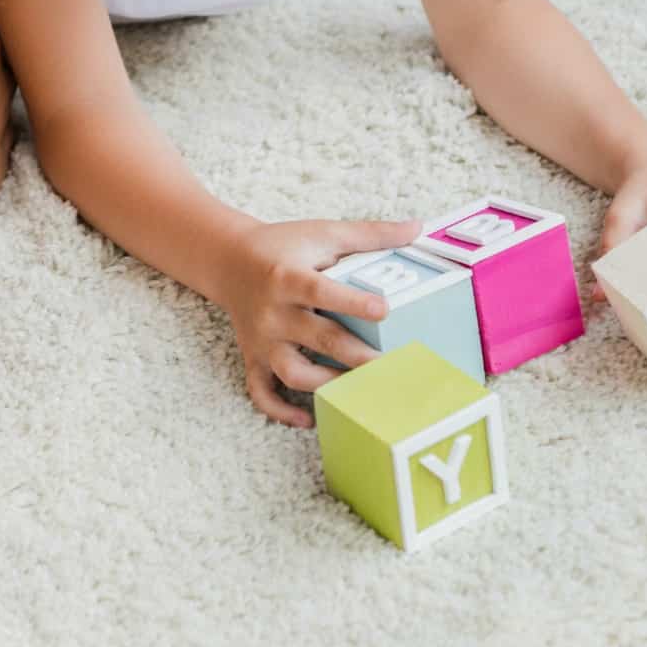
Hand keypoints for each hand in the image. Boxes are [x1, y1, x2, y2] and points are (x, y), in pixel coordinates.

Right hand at [217, 217, 423, 427]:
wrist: (229, 259)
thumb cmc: (283, 246)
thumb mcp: (323, 233)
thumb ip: (369, 234)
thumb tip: (417, 227)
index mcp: (287, 277)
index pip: (320, 292)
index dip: (351, 302)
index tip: (384, 310)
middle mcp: (272, 312)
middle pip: (317, 338)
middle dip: (354, 356)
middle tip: (390, 366)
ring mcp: (262, 340)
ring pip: (291, 372)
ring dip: (326, 385)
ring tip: (360, 391)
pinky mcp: (253, 357)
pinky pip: (262, 392)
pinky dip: (281, 411)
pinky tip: (309, 419)